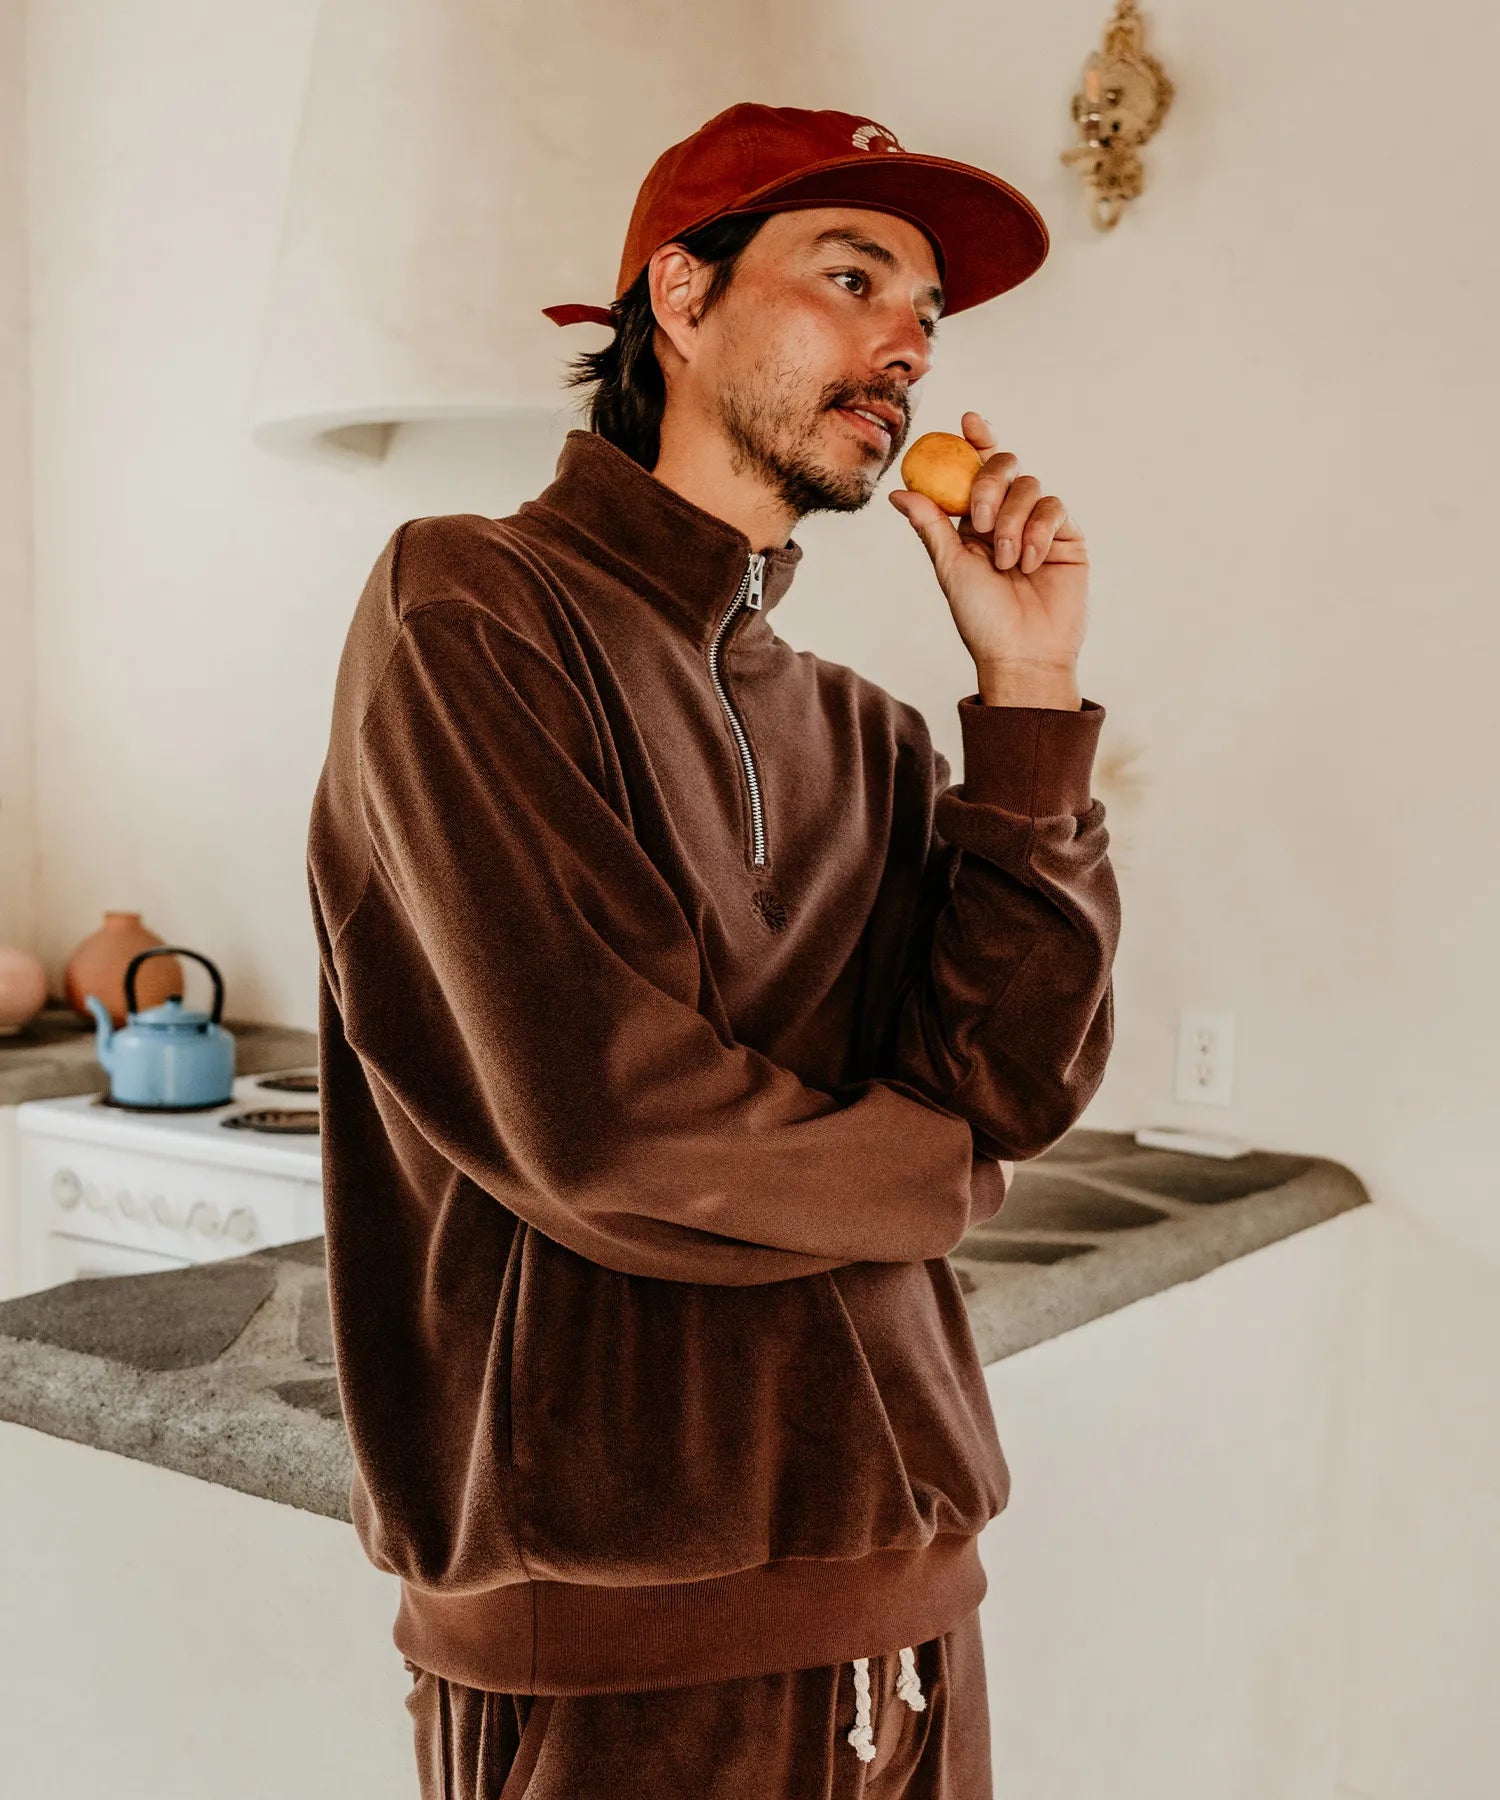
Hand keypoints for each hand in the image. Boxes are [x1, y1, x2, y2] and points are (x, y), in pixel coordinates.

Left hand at [888, 412, 1089, 680]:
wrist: (1022, 654)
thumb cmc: (981, 619)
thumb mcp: (950, 568)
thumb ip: (931, 525)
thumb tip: (898, 491)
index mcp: (975, 521)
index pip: (976, 469)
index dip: (976, 440)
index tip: (969, 420)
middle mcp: (1008, 517)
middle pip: (1006, 466)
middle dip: (990, 484)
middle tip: (980, 519)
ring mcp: (1040, 525)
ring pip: (1030, 486)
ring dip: (1013, 522)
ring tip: (1006, 563)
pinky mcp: (1068, 537)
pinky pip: (1054, 508)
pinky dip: (1039, 532)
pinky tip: (1031, 562)